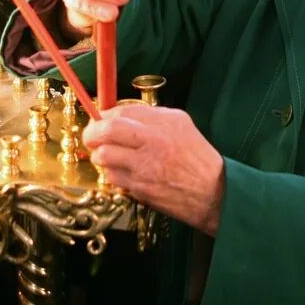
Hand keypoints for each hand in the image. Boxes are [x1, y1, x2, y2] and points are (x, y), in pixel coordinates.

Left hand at [83, 104, 224, 235]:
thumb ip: (152, 117)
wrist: (214, 192)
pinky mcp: (140, 188)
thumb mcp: (181, 125)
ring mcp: (145, 166)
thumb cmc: (197, 159)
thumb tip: (121, 114)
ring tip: (107, 156)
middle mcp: (153, 141)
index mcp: (164, 123)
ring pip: (104, 156)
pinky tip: (122, 172)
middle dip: (91, 134)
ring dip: (100, 156)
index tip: (99, 119)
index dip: (104, 115)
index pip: (122, 112)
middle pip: (106, 131)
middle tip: (90, 137)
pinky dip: (112, 174)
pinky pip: (113, 177)